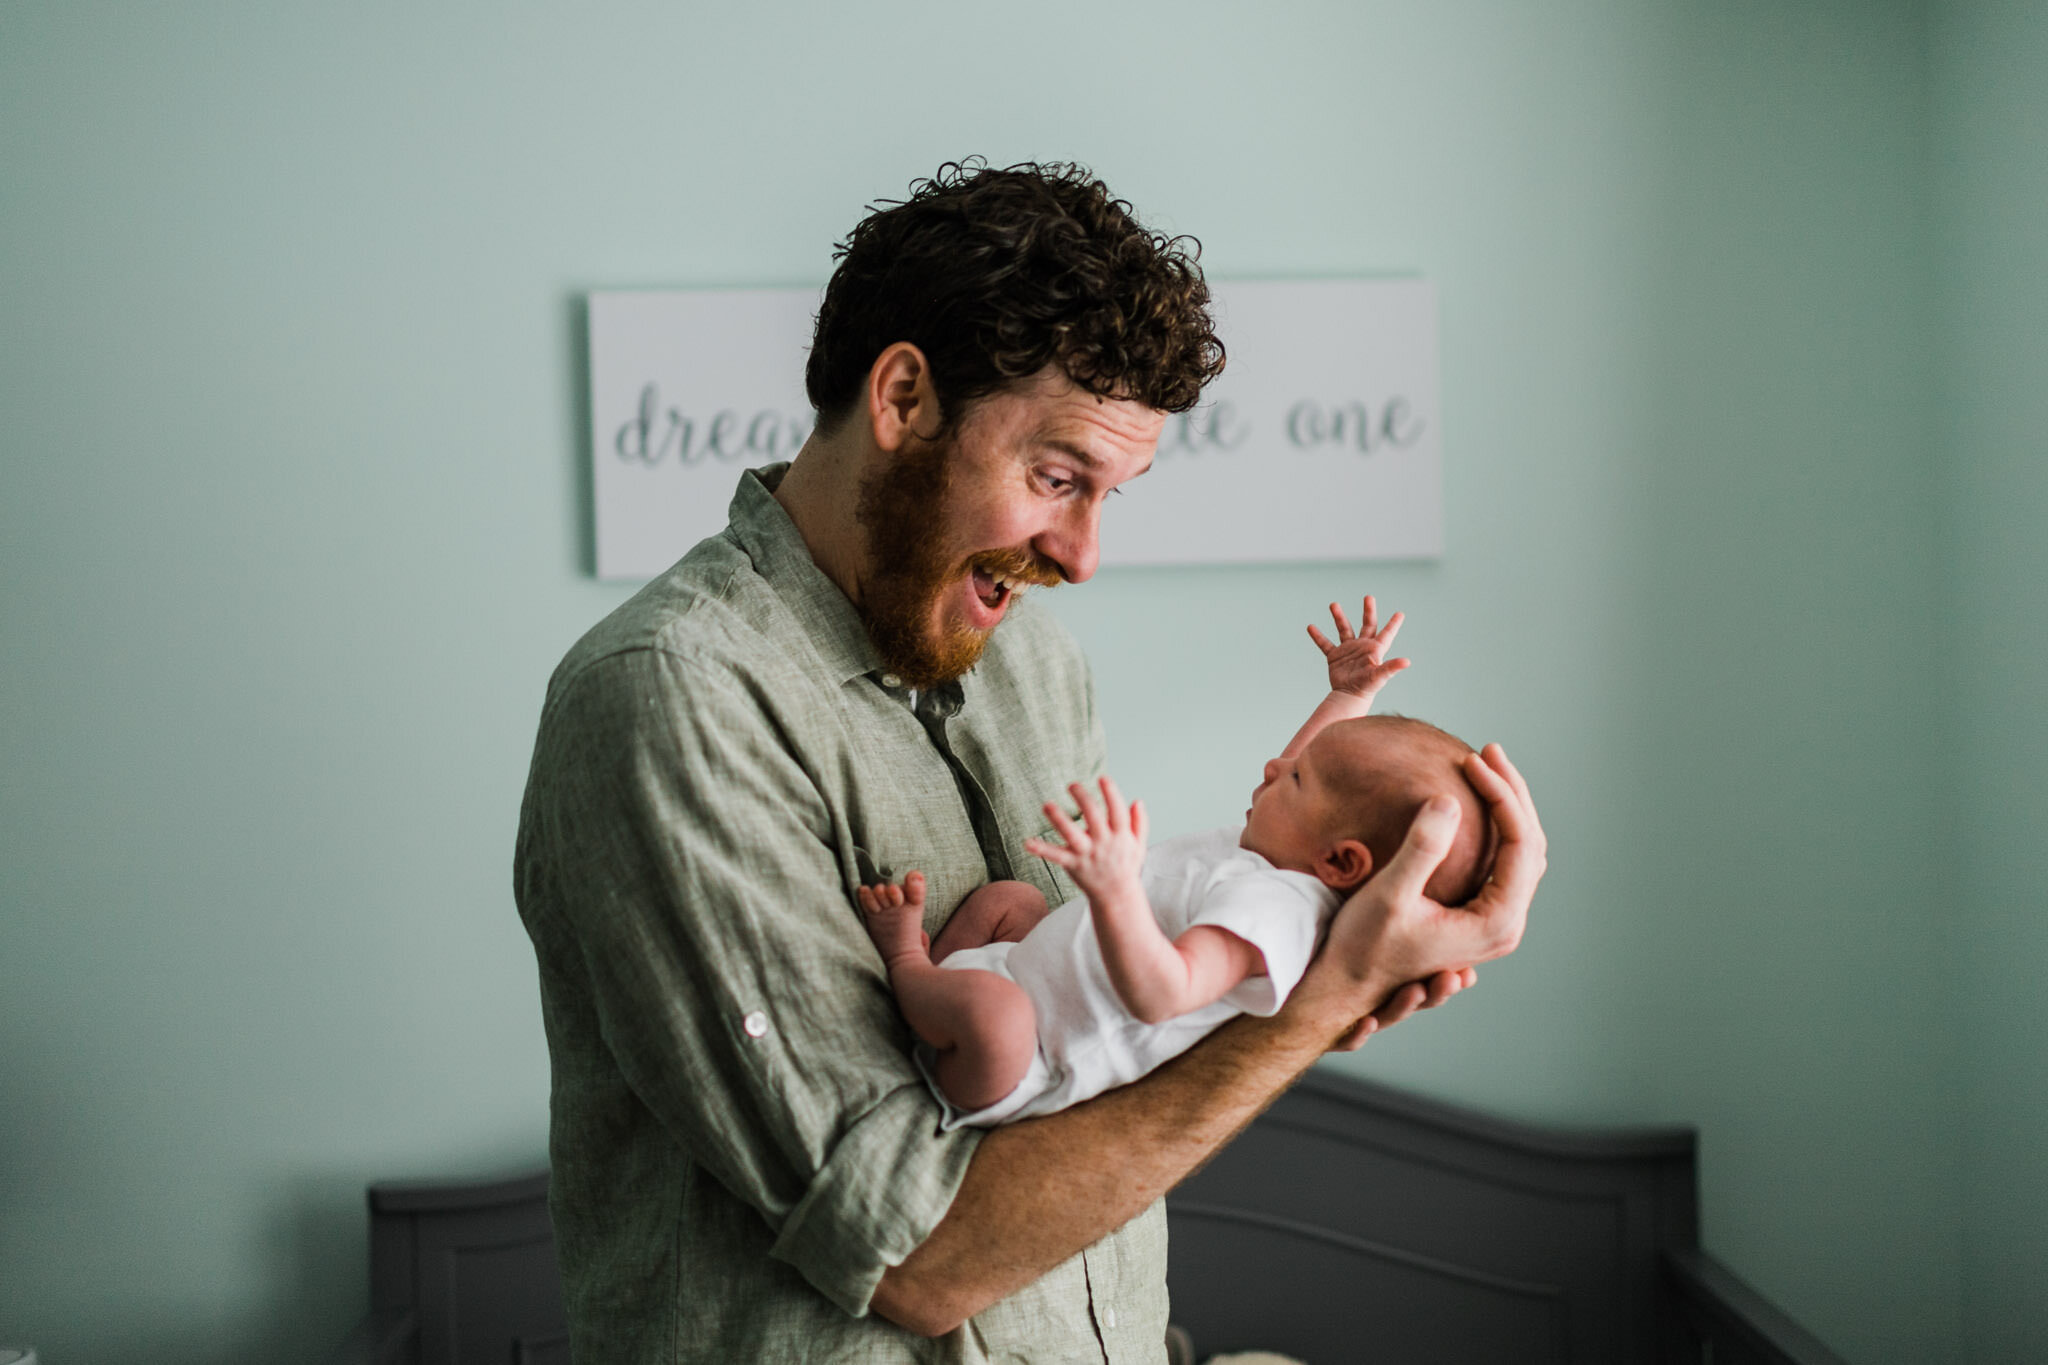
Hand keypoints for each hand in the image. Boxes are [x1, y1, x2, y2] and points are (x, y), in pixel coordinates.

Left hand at [1024, 777, 1148, 903]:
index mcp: (1121, 835)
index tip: (1103, 778)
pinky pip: (1056, 856)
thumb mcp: (1139, 845)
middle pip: (1094, 817)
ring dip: (1059, 819)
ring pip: (1072, 834)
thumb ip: (1139, 823)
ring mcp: (1087, 854)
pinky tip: (1028, 842)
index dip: (1111, 794)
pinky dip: (1042, 849)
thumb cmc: (1126, 867)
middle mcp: (1104, 843)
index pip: (1117, 812)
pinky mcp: (1073, 865)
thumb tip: (1137, 801)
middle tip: (1072, 785)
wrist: (1117, 897)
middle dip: (1083, 799)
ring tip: (1047, 805)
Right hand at [1286, 744, 1543, 1045]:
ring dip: (1506, 806)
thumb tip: (1449, 800)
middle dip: (1511, 792)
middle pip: (1529, 844)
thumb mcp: (1390, 894)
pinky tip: (1476, 802)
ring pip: (1521, 851)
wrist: (1348, 983)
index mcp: (1495, 922)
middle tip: (1487, 751)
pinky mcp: (1478, 913)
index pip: (1520, 844)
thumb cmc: (1363, 945)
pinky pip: (1504, 861)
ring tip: (1485, 767)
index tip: (1471, 763)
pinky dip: (1495, 826)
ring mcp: (1494, 920)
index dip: (1501, 796)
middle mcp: (1505, 923)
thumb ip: (1422, 849)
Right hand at [1307, 596, 1410, 699]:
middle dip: (1368, 611)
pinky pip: (1325, 644)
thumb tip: (1407, 661)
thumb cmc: (1366, 688)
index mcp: (1375, 649)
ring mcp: (1349, 650)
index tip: (1400, 614)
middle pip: (1367, 624)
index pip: (1386, 633)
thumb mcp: (1380, 676)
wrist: (1348, 697)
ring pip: (1344, 629)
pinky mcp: (1335, 657)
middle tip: (1368, 597)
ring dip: (1339, 617)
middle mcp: (1363, 647)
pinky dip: (1318, 636)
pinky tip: (1311, 627)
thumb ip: (1392, 667)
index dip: (1394, 624)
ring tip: (1333, 604)